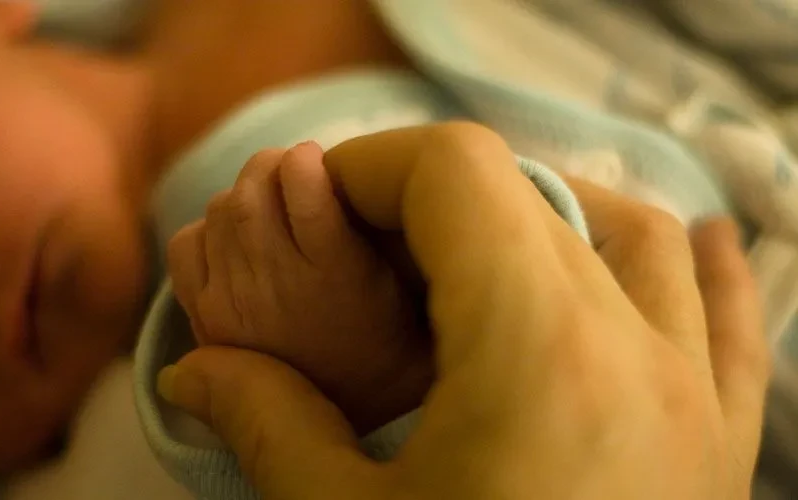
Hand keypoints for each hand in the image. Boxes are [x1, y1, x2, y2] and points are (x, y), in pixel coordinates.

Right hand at [158, 123, 768, 498]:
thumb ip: (268, 427)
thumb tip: (196, 369)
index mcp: (535, 353)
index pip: (457, 173)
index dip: (369, 168)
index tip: (316, 209)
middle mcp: (635, 351)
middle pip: (534, 194)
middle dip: (429, 199)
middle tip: (365, 253)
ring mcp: (694, 397)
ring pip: (637, 235)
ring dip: (549, 214)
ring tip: (478, 252)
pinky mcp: (720, 444)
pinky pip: (729, 315)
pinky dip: (690, 266)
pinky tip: (676, 250)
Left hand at [166, 142, 430, 432]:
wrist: (344, 418)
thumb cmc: (385, 341)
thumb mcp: (401, 284)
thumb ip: (370, 228)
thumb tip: (322, 167)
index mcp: (335, 274)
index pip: (303, 186)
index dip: (303, 160)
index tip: (313, 159)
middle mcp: (278, 286)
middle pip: (251, 193)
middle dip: (268, 167)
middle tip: (288, 170)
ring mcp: (233, 303)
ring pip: (220, 211)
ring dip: (242, 194)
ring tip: (268, 205)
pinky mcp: (205, 318)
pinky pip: (185, 244)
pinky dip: (205, 230)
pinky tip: (234, 242)